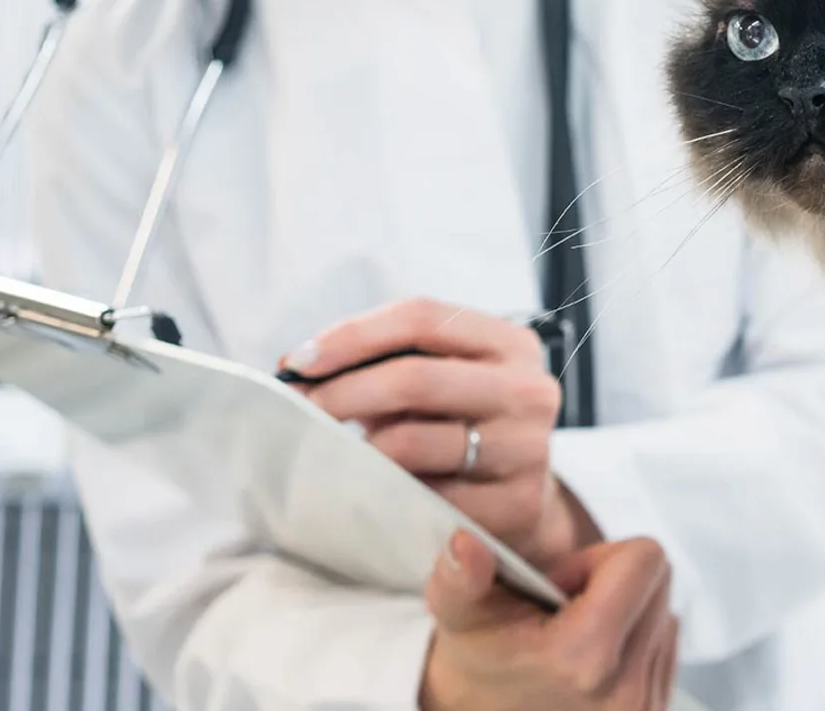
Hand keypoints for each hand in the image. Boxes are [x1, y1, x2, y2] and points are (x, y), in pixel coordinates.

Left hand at [283, 299, 600, 565]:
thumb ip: (384, 361)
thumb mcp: (442, 377)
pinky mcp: (514, 505)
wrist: (522, 500)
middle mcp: (528, 390)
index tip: (299, 361)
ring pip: (411, 441)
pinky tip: (367, 490)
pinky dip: (382, 492)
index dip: (353, 335)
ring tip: (331, 453)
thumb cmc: (462, 427)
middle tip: (300, 411)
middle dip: (341, 392)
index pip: (422, 319)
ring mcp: (526, 449)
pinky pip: (422, 497)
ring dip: (356, 449)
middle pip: (414, 378)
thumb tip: (297, 367)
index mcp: (511, 343)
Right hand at [422, 531, 678, 710]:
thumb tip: (464, 542)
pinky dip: (637, 639)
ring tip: (576, 634)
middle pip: (661, 579)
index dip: (596, 559)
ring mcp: (645, 707)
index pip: (644, 559)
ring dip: (626, 611)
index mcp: (583, 655)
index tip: (559, 587)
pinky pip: (668, 643)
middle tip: (564, 608)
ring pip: (666, 610)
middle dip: (614, 581)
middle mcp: (625, 690)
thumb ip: (461, 576)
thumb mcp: (459, 612)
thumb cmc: (479, 656)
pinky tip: (595, 655)